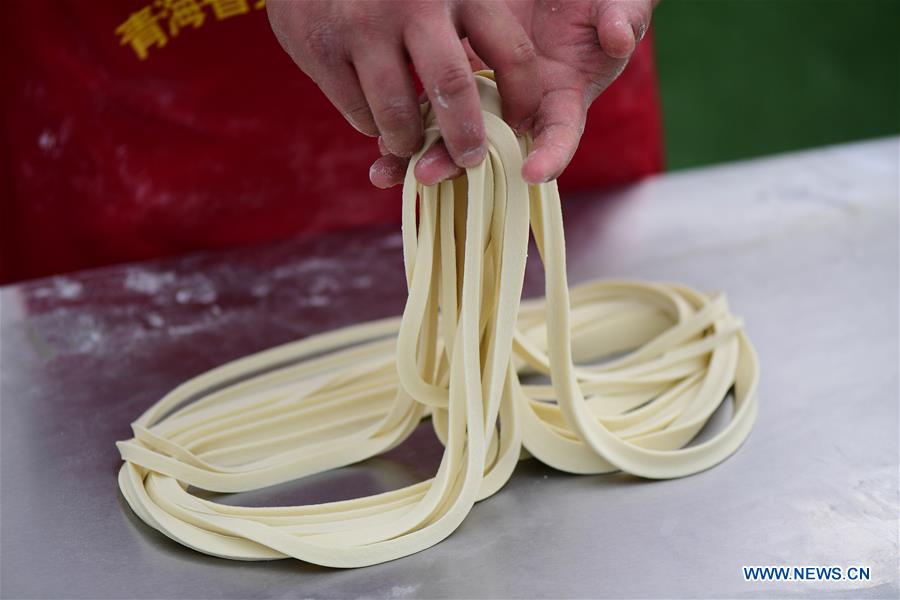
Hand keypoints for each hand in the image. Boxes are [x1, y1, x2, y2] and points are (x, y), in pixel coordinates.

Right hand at [267, 0, 540, 168]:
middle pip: (452, 91)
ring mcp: (361, 26)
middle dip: (465, 139)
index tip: (518, 125)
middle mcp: (411, 4)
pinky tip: (374, 112)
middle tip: (468, 159)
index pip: (512, 53)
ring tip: (411, 142)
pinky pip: (358, 115)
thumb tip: (508, 101)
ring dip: (409, 141)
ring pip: (397, 117)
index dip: (522, 99)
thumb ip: (469, 19)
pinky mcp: (319, 49)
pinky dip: (372, 125)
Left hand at [369, 0, 656, 187]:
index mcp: (564, 96)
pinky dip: (405, 120)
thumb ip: (624, 17)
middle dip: (460, 163)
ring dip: (422, 152)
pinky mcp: (458, 73)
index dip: (550, 155)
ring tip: (386, 171)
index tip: (533, 173)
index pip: (560, 132)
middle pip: (492, 145)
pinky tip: (377, 139)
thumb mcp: (617, 1)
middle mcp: (522, 107)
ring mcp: (487, 93)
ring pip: (453, 132)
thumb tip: (620, 37)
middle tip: (429, 175)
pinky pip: (430, 104)